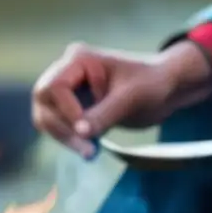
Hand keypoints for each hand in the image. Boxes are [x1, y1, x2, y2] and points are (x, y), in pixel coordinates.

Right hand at [31, 41, 211, 156]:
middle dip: (60, 128)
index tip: (86, 130)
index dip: (66, 111)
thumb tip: (80, 132)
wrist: (167, 89)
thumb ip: (104, 114)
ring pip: (48, 116)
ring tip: (89, 152)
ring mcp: (70, 91)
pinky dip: (70, 139)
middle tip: (86, 150)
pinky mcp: (76, 107)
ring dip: (64, 137)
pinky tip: (89, 149)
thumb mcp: (130, 98)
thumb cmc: (153, 83)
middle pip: (44, 101)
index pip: (55, 87)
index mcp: (79, 59)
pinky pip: (61, 126)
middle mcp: (69, 72)